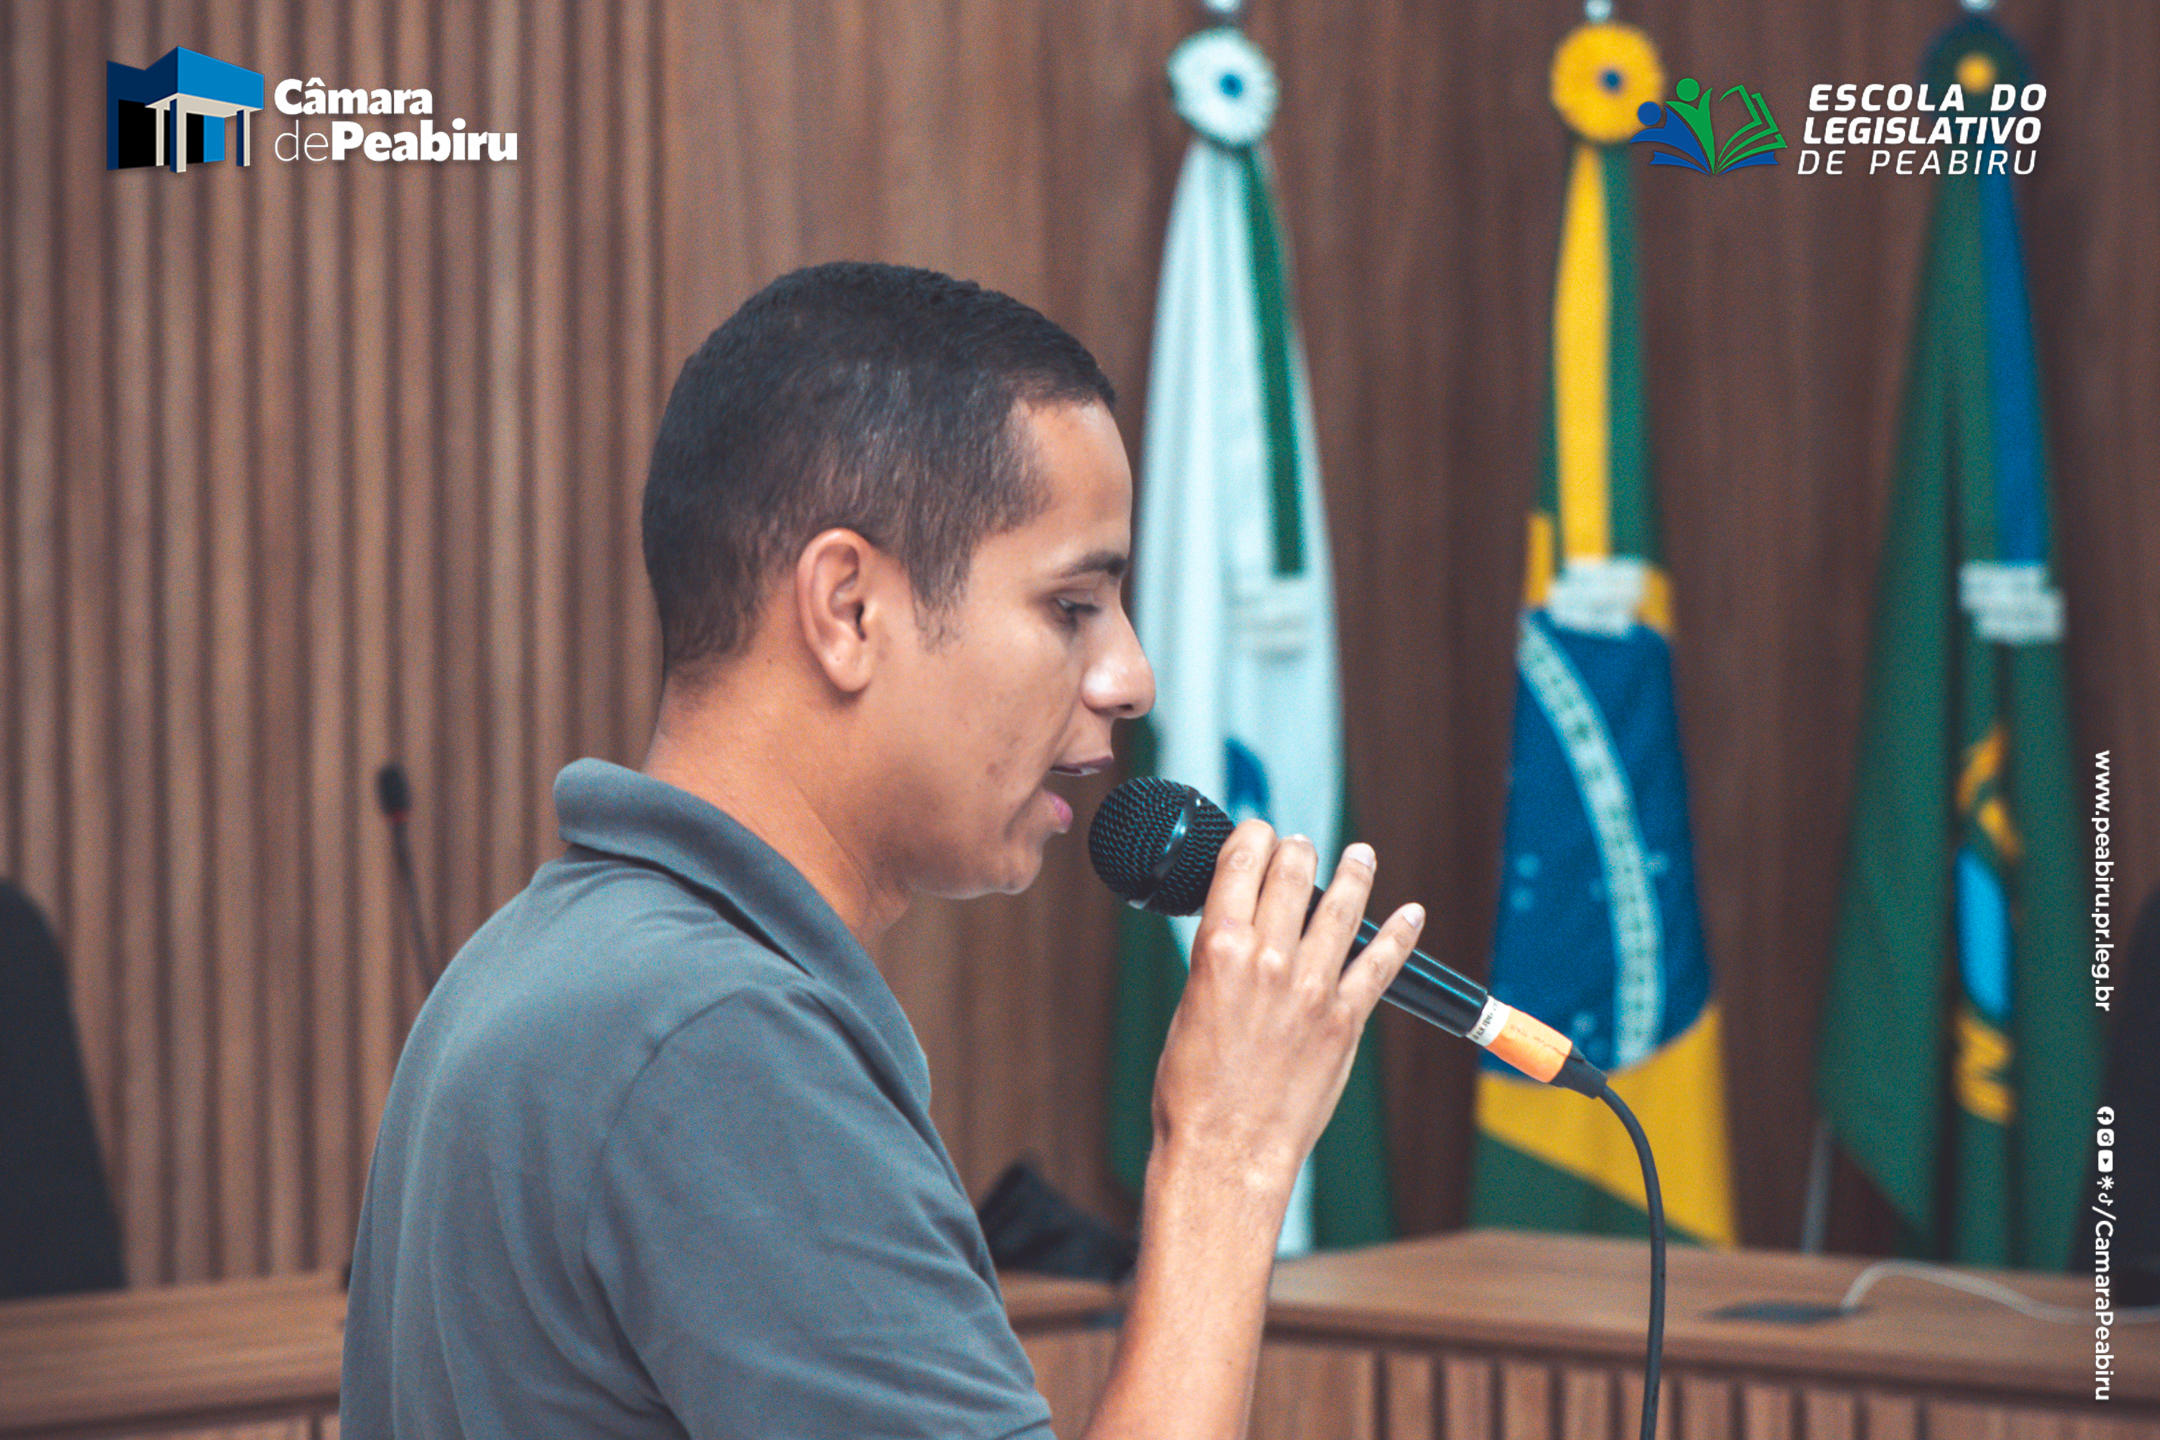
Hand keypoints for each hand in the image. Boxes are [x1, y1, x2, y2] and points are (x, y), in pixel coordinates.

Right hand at [1149, 821, 1425, 1201]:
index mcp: (1219, 949)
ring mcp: (1312, 988)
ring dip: (1355, 874)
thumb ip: (1220, 965)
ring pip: (1342, 909)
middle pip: (1292, 876)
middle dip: (1297, 850)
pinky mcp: (1344, 1021)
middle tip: (1302, 844)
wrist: (1224, 1152)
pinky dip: (1399, 935)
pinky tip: (1411, 914)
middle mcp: (1269, 958)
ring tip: (1362, 855)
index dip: (1254, 837)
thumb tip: (1239, 940)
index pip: (1242, 864)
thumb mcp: (1190, 1006)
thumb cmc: (1191, 1091)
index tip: (1261, 832)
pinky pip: (1380, 965)